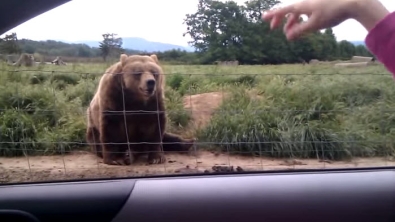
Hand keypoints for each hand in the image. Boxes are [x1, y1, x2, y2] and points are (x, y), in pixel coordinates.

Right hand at [262, 0, 388, 39]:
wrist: (352, 2)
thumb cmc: (332, 13)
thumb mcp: (314, 25)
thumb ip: (300, 31)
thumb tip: (288, 36)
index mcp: (302, 6)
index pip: (283, 10)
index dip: (273, 15)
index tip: (263, 17)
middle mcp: (305, 3)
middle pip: (289, 11)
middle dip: (280, 19)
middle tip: (273, 28)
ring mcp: (313, 3)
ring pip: (298, 12)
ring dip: (291, 22)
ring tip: (289, 32)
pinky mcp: (320, 5)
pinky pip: (306, 12)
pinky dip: (301, 19)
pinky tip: (304, 25)